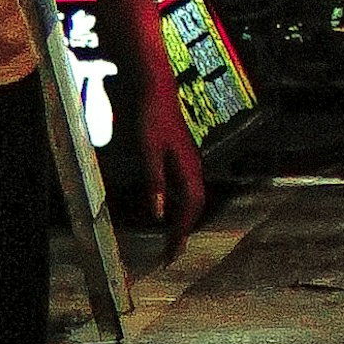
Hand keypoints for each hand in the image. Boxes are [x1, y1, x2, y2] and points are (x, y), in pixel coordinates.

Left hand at [130, 77, 207, 250]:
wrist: (157, 89)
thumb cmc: (152, 118)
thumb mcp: (148, 152)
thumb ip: (155, 183)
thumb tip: (158, 214)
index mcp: (188, 168)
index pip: (190, 208)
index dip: (181, 231)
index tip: (171, 252)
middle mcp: (193, 166)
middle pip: (195, 206)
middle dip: (184, 231)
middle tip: (171, 254)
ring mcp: (189, 161)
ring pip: (192, 198)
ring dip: (183, 220)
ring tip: (172, 239)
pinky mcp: (182, 157)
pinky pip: (187, 189)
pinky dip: (181, 206)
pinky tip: (170, 210)